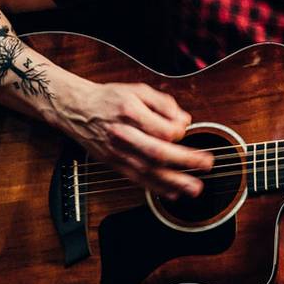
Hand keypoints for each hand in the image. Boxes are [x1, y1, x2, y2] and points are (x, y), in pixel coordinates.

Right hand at [54, 79, 213, 199]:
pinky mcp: (113, 164)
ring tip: (195, 187)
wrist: (75, 109)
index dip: (179, 132)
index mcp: (130, 111)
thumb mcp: (137, 90)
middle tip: (207, 164)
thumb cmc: (110, 98)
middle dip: (186, 161)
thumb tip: (185, 121)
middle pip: (157, 152)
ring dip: (174, 181)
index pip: (161, 128)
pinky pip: (136, 179)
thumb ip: (164, 103)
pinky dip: (156, 188)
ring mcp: (117, 152)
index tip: (185, 130)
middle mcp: (122, 134)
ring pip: (148, 171)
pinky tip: (173, 193)